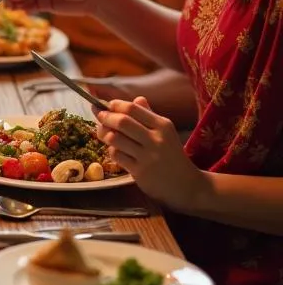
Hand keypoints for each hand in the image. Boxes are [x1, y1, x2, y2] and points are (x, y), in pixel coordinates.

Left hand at [92, 96, 205, 211]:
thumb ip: (149, 115)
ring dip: (104, 134)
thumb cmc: (171, 155)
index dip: (114, 105)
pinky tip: (116, 151)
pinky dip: (112, 151)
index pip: (132, 108)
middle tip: (99, 116)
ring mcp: (147, 156)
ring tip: (104, 133)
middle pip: (121, 121)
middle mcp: (156, 139)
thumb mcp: (166, 132)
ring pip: (115, 138)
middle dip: (105, 117)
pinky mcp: (139, 171)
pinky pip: (116, 155)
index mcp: (162, 125)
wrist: (186, 185)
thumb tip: (136, 99)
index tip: (106, 105)